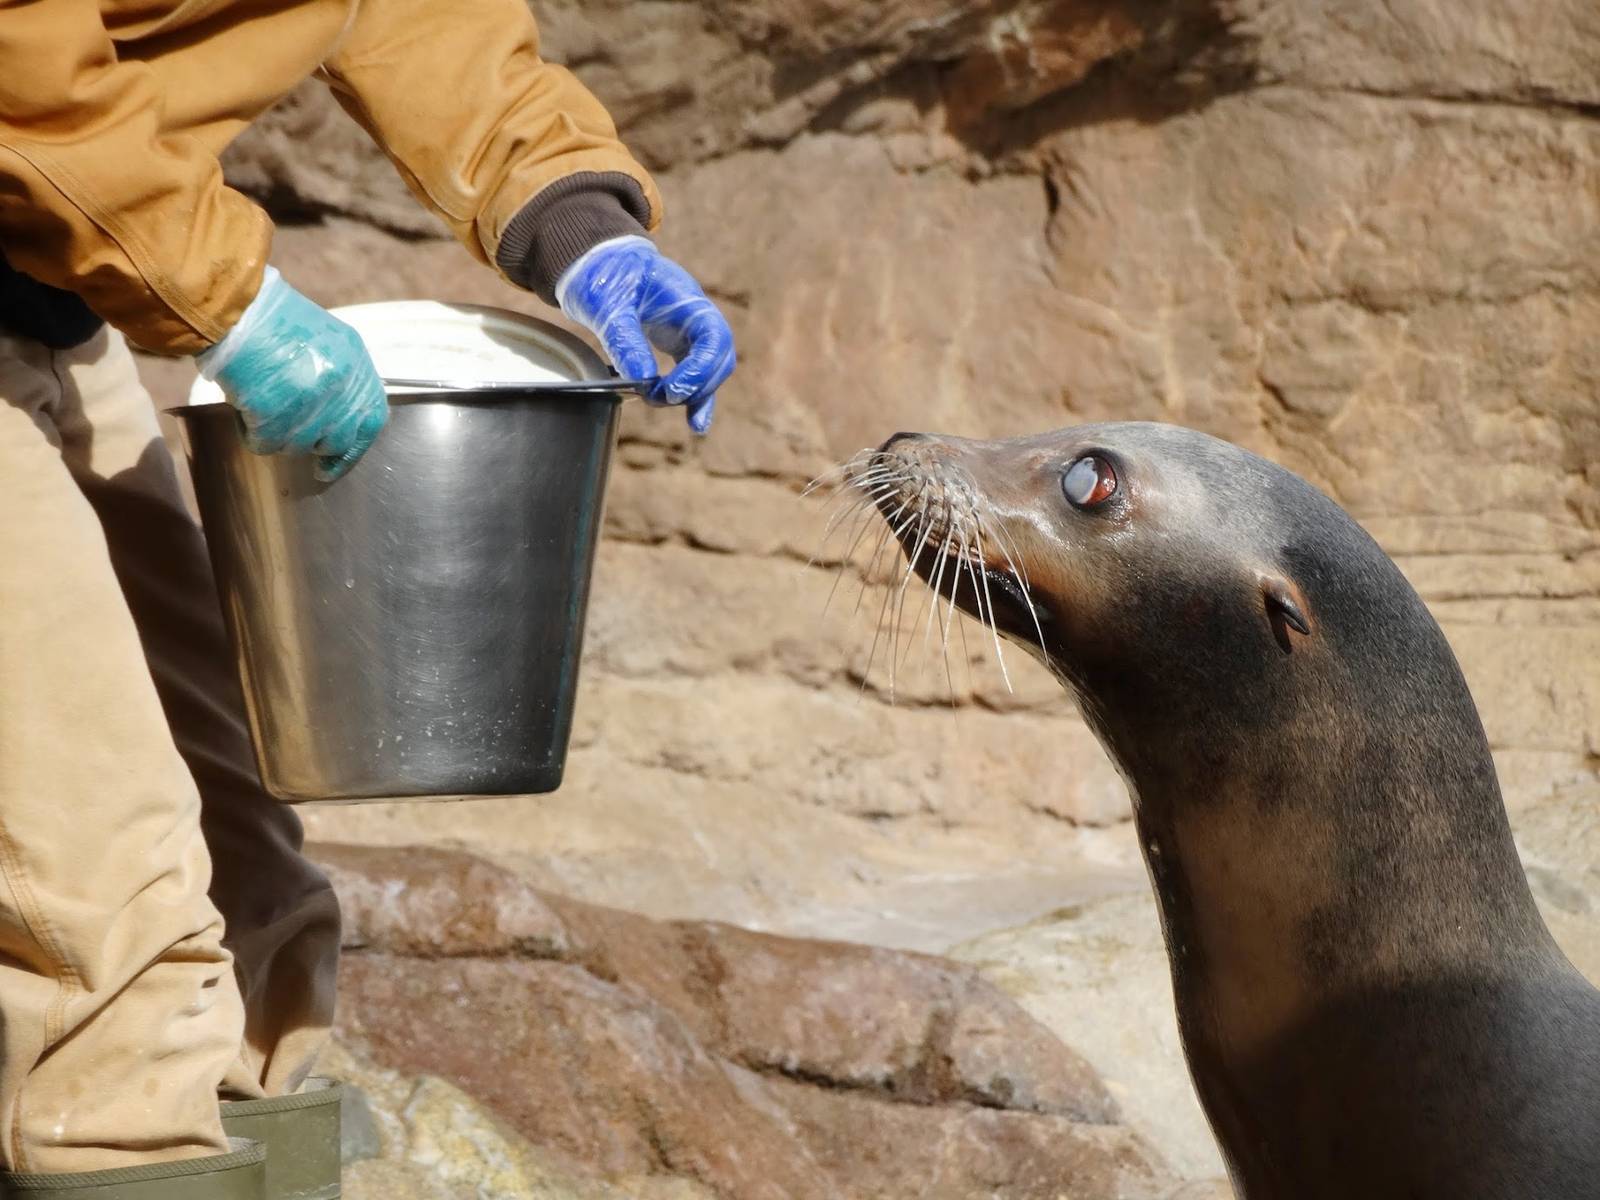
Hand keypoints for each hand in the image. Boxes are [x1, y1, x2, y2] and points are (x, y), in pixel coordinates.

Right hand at [196, 267, 388, 481]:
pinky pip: (266, 444)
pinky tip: (246, 411)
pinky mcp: (274, 418)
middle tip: (292, 429)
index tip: (336, 459)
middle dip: (314, 442)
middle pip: (335, 441)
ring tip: (264, 404)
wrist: (238, 311)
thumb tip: (343, 414)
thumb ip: (344, 379)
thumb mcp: (331, 342)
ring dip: (280, 434)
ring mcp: (309, 407)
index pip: (372, 422)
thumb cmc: (278, 321)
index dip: (355, 446)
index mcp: (357, 369)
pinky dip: (252, 433)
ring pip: (299, 446)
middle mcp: (340, 391)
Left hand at [555, 236, 735, 434]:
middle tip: (660, 398)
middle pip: (719, 358)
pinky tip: (695, 424)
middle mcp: (695, 315)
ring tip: (662, 404)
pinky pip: (695, 375)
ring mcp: (689, 331)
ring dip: (695, 394)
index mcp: (685, 297)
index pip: (713, 337)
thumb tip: (642, 382)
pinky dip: (694, 398)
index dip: (700, 369)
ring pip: (711, 370)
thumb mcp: (608, 305)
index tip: (672, 390)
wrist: (597, 263)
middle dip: (696, 385)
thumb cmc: (603, 275)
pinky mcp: (678, 345)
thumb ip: (625, 340)